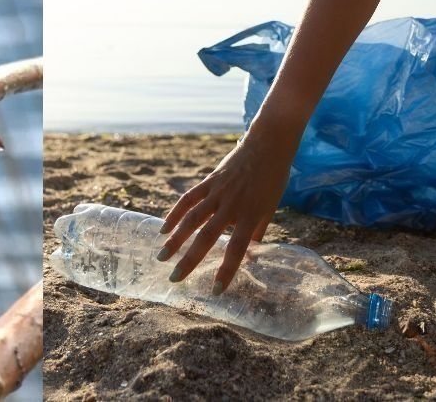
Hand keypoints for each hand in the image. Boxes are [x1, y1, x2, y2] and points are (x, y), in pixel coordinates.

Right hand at [157, 130, 295, 292]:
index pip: (237, 248)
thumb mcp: (270, 208)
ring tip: (162, 256)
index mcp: (251, 215)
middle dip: (190, 259)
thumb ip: (258, 231)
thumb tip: (250, 255)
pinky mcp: (209, 180)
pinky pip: (188, 199)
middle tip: (175, 278)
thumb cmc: (273, 179)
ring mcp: (218, 192)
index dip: (226, 270)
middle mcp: (232, 205)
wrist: (268, 145)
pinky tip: (164, 228)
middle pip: (207, 237)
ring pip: (192, 218)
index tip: (216, 290)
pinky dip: (175, 213)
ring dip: (175, 239)